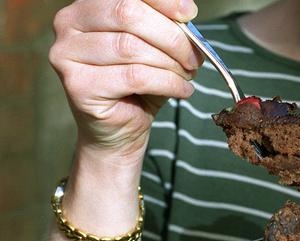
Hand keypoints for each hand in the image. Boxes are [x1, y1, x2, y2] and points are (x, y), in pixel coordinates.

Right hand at [49, 0, 202, 158]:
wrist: (120, 129)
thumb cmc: (138, 85)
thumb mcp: (156, 48)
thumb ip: (165, 26)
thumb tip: (186, 13)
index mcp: (87, 6)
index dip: (162, 0)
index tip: (188, 13)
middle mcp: (69, 23)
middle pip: (128, 14)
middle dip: (171, 36)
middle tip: (194, 56)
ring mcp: (67, 54)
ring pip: (132, 47)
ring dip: (171, 63)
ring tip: (187, 75)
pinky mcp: (78, 85)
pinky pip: (135, 77)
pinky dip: (168, 82)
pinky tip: (182, 90)